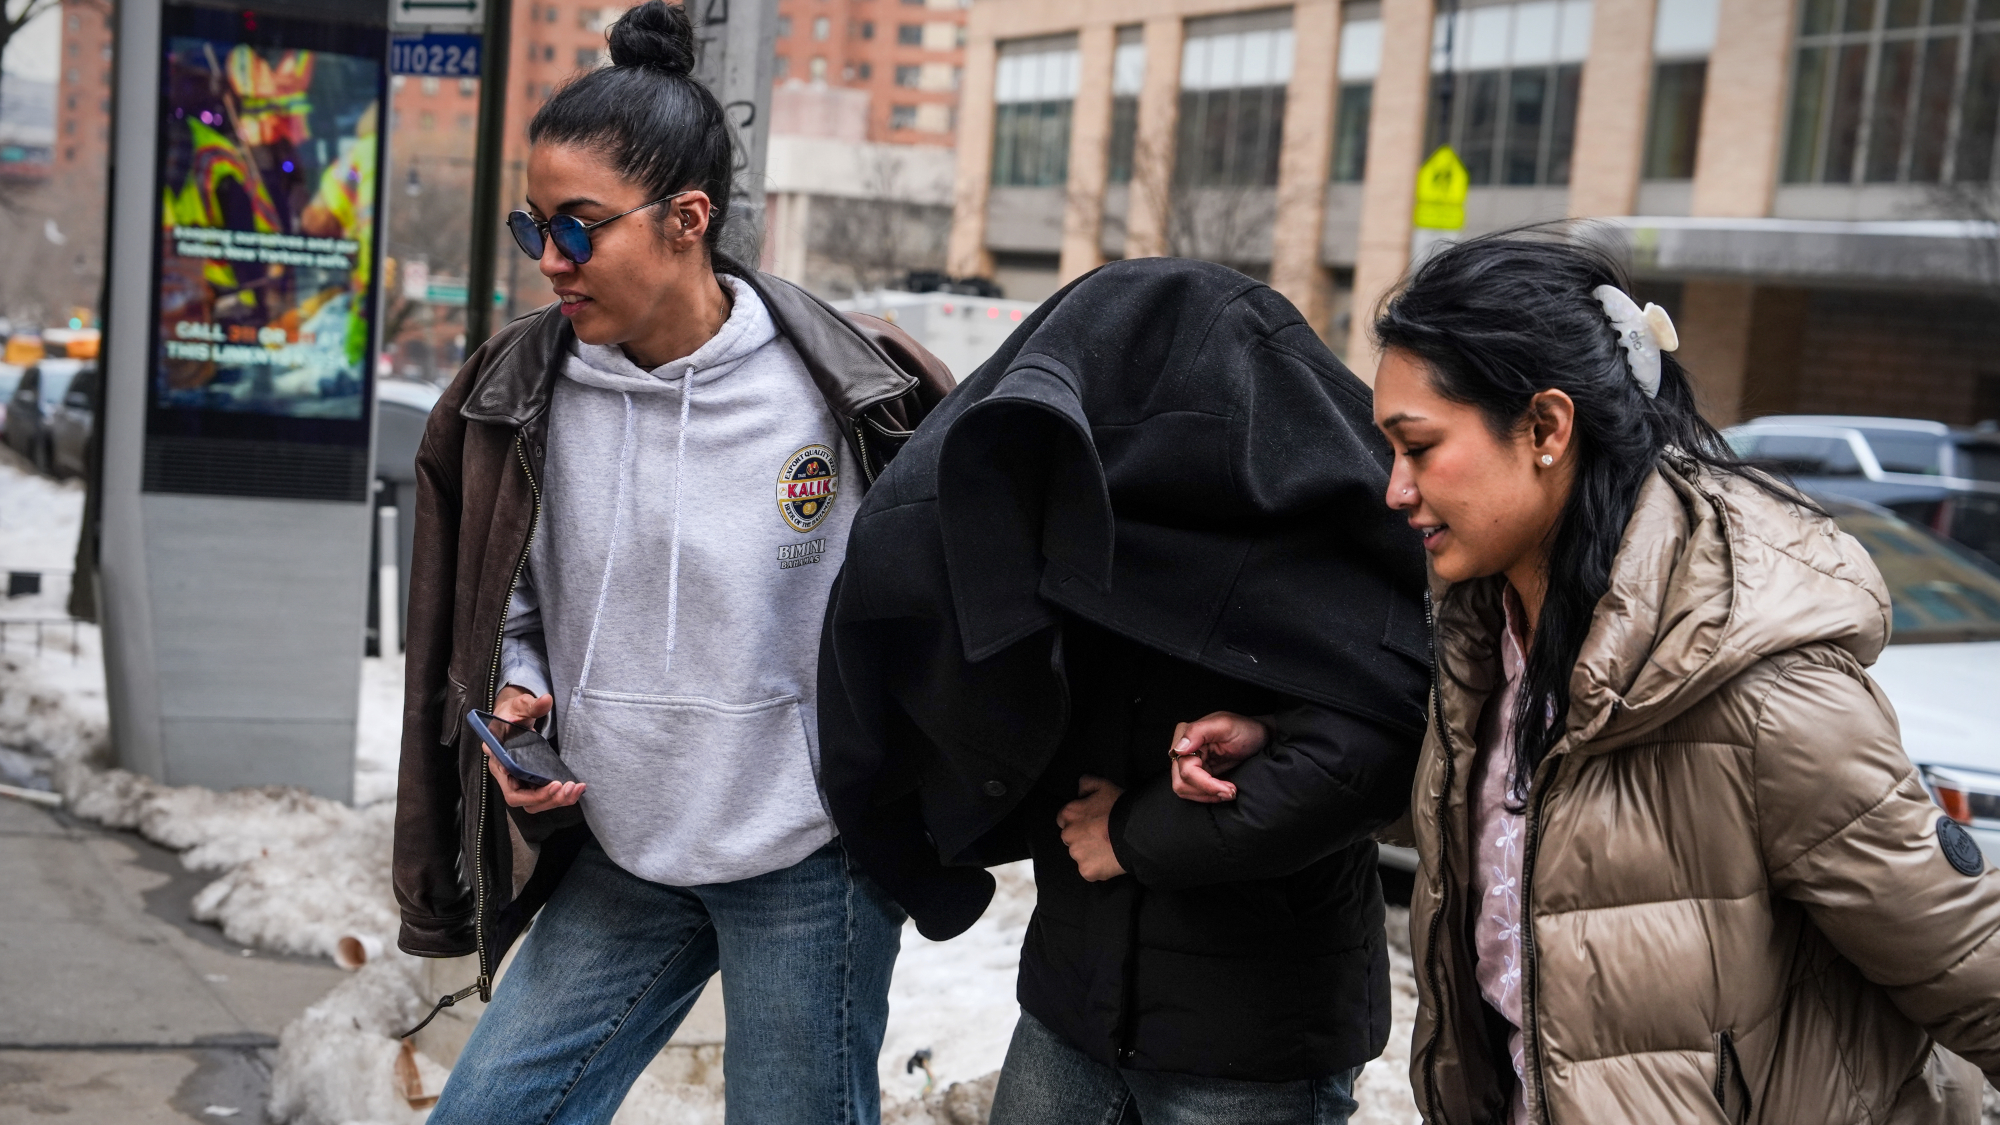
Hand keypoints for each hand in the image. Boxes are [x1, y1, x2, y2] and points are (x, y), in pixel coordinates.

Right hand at [485, 685, 583, 814]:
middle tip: (567, 788)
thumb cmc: (513, 713)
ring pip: (534, 802)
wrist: (515, 716)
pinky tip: (576, 788)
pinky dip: (560, 796)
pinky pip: (543, 795)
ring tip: (575, 789)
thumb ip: (531, 704)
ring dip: (556, 800)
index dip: (531, 792)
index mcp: (498, 759)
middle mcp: (506, 774)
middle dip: (547, 798)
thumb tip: (546, 700)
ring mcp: (518, 779)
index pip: (510, 788)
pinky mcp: (530, 780)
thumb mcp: (520, 705)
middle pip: (523, 800)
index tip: (553, 784)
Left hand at [1057, 776, 1125, 881]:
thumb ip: (1086, 783)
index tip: (1092, 822)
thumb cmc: (1120, 807)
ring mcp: (1077, 855)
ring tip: (1108, 848)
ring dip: (1089, 853)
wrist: (1137, 831)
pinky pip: (1089, 871)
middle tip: (1101, 836)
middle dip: (1082, 837)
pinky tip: (1110, 860)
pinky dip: (1098, 867)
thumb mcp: (1104, 785)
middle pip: (1071, 838)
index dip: (1079, 820)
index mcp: (1069, 814)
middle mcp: (1068, 835)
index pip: (1064, 819)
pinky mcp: (1087, 871)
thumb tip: (1079, 789)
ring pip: (1080, 855)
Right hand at [1168, 712, 1269, 802]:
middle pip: (1181, 782)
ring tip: (1228, 791)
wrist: (1257, 737)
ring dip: (1206, 795)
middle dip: (1207, 791)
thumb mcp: (1226, 725)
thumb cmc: (1245, 729)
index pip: (1186, 769)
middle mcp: (1181, 748)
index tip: (1229, 789)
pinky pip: (1192, 791)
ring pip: (1184, 789)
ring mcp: (1187, 761)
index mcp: (1185, 734)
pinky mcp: (1196, 772)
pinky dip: (1207, 795)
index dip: (1205, 783)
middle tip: (1230, 792)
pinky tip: (1223, 789)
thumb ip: (1198, 732)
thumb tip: (1178, 749)